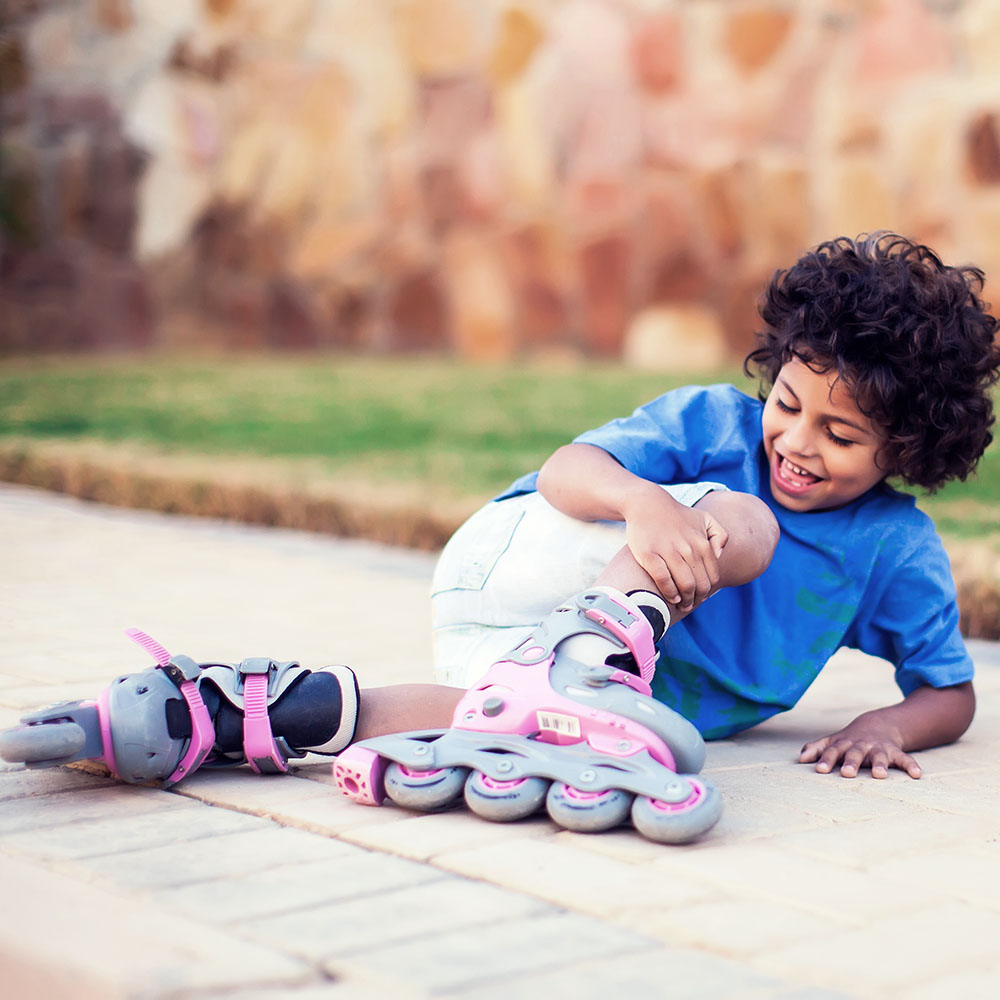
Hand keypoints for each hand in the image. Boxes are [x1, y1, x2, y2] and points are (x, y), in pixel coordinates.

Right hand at [622, 489, 727, 612]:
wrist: (647, 504)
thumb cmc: (675, 515)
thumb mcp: (704, 518)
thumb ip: (719, 535)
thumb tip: (718, 556)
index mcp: (702, 543)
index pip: (711, 577)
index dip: (707, 591)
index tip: (699, 596)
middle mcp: (688, 548)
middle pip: (699, 585)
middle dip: (696, 599)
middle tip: (689, 604)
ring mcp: (668, 552)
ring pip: (684, 585)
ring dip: (685, 600)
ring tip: (681, 604)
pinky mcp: (649, 555)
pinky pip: (663, 579)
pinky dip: (669, 592)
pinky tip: (671, 596)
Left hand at [799, 716, 921, 778]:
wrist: (877, 725)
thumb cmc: (849, 740)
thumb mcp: (833, 741)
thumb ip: (817, 749)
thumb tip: (800, 758)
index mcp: (844, 744)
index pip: (833, 751)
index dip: (826, 760)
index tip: (819, 770)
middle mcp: (861, 746)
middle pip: (855, 753)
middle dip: (851, 763)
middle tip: (847, 774)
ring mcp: (879, 748)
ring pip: (880, 756)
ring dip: (880, 764)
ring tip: (879, 775)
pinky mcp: (896, 752)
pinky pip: (905, 759)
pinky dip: (911, 766)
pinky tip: (917, 775)